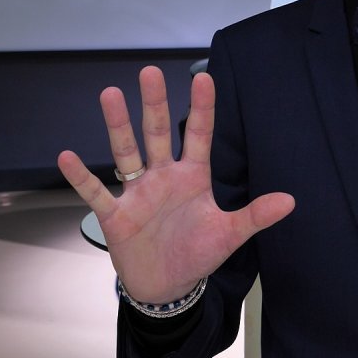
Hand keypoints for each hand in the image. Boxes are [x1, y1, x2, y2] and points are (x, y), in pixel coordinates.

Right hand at [58, 66, 294, 303]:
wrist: (167, 286)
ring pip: (126, 152)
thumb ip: (255, 215)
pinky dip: (81, 177)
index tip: (203, 77)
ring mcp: (137, 193)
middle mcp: (163, 177)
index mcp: (192, 177)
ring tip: (110, 94)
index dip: (201, 108)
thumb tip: (291, 200)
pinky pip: (95, 192)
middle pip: (157, 133)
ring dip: (118, 125)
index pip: (198, 135)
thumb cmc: (197, 254)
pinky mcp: (116, 215)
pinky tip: (67, 156)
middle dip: (154, 104)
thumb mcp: (229, 235)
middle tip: (150, 70)